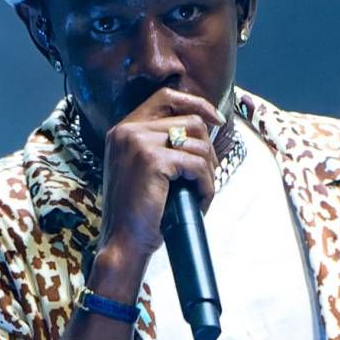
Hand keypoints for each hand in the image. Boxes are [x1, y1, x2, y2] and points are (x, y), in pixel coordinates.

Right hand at [97, 88, 222, 259]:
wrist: (123, 242)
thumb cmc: (137, 212)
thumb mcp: (142, 169)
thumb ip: (160, 144)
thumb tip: (203, 125)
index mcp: (123, 129)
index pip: (166, 97)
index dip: (196, 103)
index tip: (216, 120)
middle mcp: (127, 130)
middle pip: (190, 120)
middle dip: (208, 149)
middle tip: (208, 175)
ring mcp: (138, 142)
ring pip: (198, 144)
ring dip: (208, 172)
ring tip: (200, 193)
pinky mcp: (153, 160)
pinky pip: (198, 165)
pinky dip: (206, 186)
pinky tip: (198, 201)